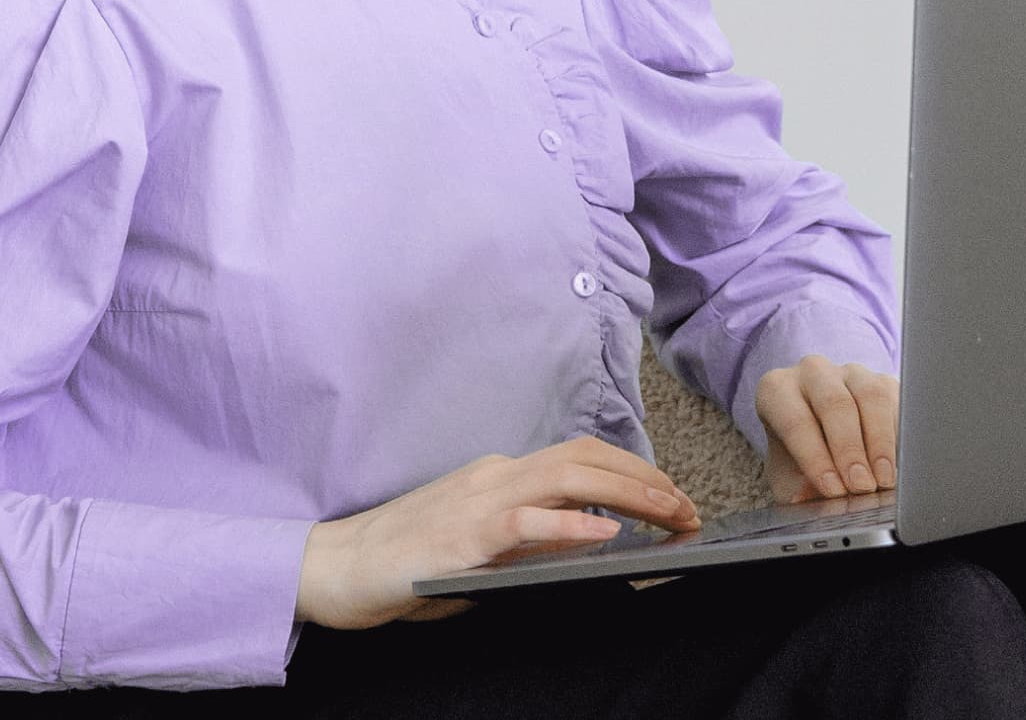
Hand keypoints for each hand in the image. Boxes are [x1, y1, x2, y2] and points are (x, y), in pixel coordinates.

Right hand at [295, 436, 700, 630]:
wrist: (335, 567)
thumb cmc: (403, 561)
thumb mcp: (477, 549)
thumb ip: (525, 544)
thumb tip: (583, 550)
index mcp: (499, 477)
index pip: (580, 458)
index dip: (634, 473)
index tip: (673, 500)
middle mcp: (495, 476)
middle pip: (586, 457)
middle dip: (647, 479)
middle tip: (689, 508)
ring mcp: (477, 500)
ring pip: (567, 477)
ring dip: (627, 493)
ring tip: (668, 512)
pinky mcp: (461, 534)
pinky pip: (525, 521)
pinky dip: (571, 524)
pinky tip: (606, 533)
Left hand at [756, 354, 899, 506]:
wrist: (822, 452)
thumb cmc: (799, 464)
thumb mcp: (789, 482)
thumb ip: (797, 492)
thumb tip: (811, 505)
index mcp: (776, 390)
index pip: (794, 420)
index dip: (814, 456)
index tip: (833, 490)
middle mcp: (812, 373)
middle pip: (834, 403)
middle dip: (849, 449)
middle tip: (861, 487)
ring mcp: (850, 373)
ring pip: (870, 396)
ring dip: (880, 443)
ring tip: (883, 481)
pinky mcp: (883, 381)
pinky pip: (897, 402)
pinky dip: (899, 437)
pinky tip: (898, 465)